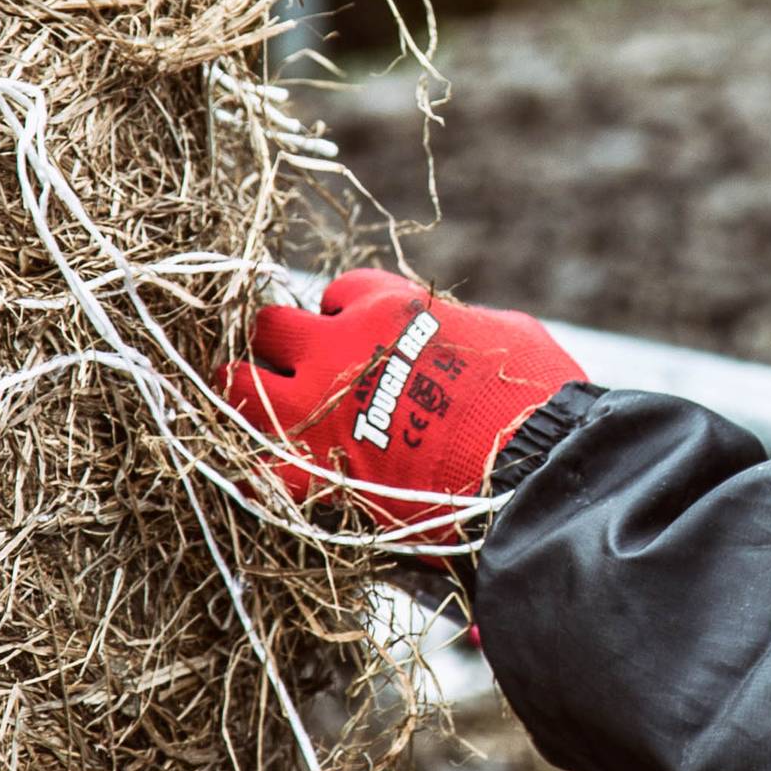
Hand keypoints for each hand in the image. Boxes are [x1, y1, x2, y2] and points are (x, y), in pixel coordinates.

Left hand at [221, 270, 585, 538]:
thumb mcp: (507, 331)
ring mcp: (319, 408)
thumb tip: (470, 332)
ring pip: (237, 383)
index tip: (358, 336)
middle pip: (272, 325)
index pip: (339, 292)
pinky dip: (259, 476)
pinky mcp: (318, 468)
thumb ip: (466, 326)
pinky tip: (259, 477)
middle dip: (281, 344)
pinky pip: (259, 471)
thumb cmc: (533, 393)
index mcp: (388, 307)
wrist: (528, 459)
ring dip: (243, 393)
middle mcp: (340, 348)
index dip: (345, 315)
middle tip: (298, 369)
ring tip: (255, 410)